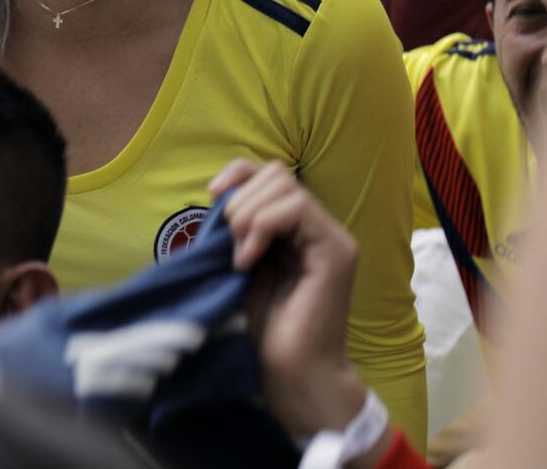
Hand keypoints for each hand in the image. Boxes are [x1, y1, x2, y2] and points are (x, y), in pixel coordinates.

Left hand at [209, 160, 385, 463]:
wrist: (292, 374)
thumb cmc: (265, 329)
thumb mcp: (242, 266)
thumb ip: (239, 231)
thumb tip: (218, 195)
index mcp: (298, 229)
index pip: (270, 173)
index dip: (237, 174)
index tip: (211, 196)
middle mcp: (319, 227)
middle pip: (276, 173)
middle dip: (240, 202)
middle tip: (231, 247)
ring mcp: (331, 238)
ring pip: (286, 187)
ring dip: (249, 216)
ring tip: (241, 258)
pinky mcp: (336, 251)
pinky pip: (297, 209)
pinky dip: (262, 227)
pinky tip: (249, 261)